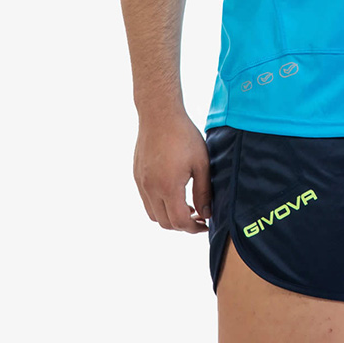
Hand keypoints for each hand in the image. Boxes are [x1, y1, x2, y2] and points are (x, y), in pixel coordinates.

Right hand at [133, 110, 211, 232]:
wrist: (159, 114)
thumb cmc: (183, 135)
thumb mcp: (201, 163)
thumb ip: (203, 191)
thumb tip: (206, 214)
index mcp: (168, 187)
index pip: (179, 222)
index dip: (193, 228)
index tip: (205, 225)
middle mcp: (151, 188)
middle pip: (165, 223)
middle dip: (182, 225)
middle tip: (198, 217)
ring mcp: (141, 183)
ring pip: (153, 214)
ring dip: (169, 217)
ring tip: (186, 206)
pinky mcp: (137, 175)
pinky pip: (146, 200)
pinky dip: (159, 205)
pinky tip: (173, 192)